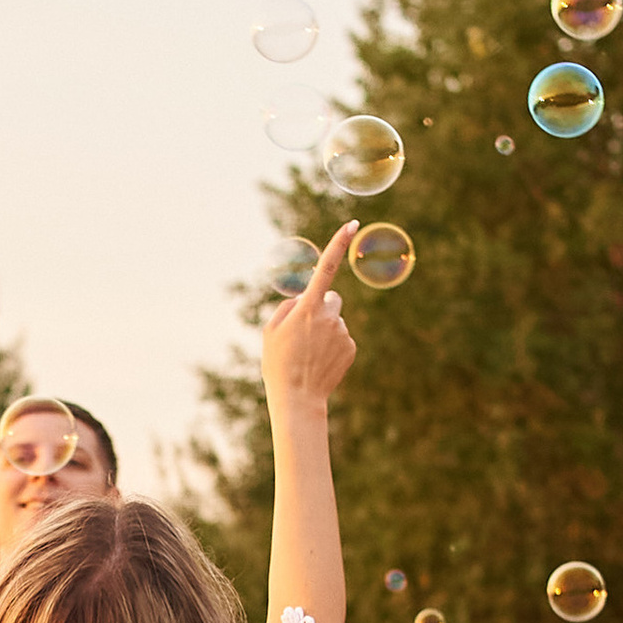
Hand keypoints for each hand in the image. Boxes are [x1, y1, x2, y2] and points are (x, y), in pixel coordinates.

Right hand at [261, 222, 359, 413]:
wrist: (298, 399)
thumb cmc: (278, 364)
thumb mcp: (271, 331)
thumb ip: (288, 308)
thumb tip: (304, 300)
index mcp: (308, 307)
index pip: (326, 267)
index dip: (338, 243)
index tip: (351, 223)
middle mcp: (330, 316)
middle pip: (331, 299)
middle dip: (321, 307)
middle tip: (304, 332)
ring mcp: (343, 332)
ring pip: (336, 320)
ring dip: (325, 330)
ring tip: (309, 353)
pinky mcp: (351, 347)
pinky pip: (341, 337)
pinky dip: (332, 346)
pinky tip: (320, 361)